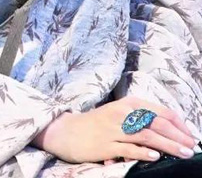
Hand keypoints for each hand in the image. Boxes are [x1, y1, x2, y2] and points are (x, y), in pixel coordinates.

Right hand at [33, 97, 196, 164]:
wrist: (69, 131)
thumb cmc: (99, 124)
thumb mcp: (121, 114)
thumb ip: (142, 118)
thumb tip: (170, 131)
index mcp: (129, 103)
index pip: (161, 111)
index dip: (179, 124)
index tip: (192, 136)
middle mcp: (123, 113)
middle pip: (157, 123)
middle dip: (178, 136)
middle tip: (192, 148)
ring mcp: (114, 128)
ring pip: (147, 135)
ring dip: (168, 145)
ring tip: (183, 153)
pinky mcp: (106, 144)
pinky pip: (128, 147)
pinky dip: (143, 151)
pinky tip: (156, 156)